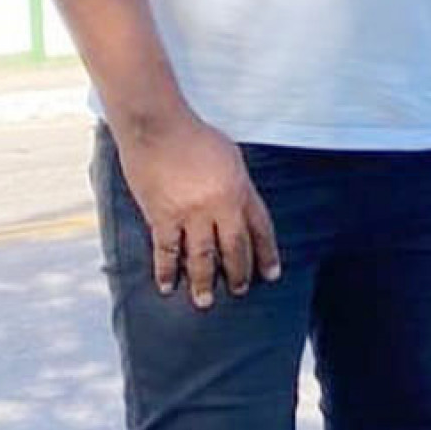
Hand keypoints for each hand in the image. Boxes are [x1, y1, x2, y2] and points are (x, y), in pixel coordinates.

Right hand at [114, 111, 281, 305]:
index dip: (267, 253)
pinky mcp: (162, 216)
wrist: (158, 127)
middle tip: (240, 290)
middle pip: (234, 247)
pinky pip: (167, 250)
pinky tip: (168, 286)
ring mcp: (190, 213)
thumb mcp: (231, 157)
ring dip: (204, 281)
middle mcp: (219, 206)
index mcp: (240, 189)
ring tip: (205, 301)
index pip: (260, 229)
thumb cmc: (195, 137)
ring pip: (202, 256)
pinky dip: (167, 270)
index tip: (272, 274)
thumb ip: (238, 185)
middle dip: (238, 272)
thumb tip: (240, 208)